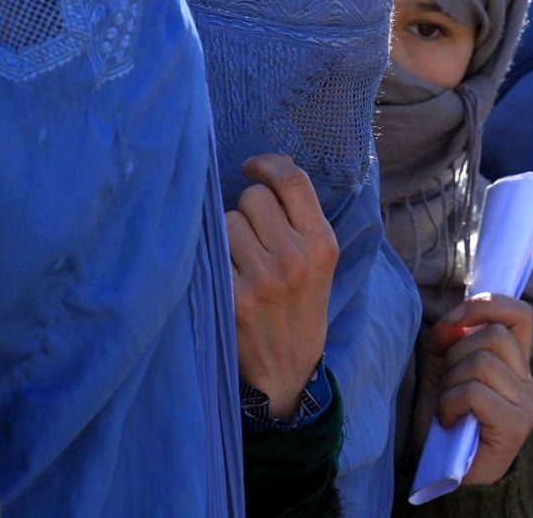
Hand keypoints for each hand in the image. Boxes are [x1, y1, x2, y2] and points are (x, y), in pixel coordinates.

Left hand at [226, 154, 338, 419]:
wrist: (287, 370)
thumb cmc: (301, 306)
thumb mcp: (319, 262)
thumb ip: (301, 217)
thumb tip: (272, 165)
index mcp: (322, 245)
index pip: (292, 181)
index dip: (267, 164)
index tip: (252, 167)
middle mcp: (295, 258)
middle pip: (252, 198)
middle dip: (248, 211)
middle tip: (254, 239)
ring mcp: (262, 279)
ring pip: (227, 221)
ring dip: (228, 235)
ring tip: (241, 262)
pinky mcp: (232, 298)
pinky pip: (210, 250)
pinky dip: (214, 257)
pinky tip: (225, 276)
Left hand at [412, 293, 532, 485]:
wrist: (442, 466)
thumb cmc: (444, 412)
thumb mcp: (441, 365)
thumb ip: (448, 336)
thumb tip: (454, 321)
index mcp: (515, 363)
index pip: (519, 314)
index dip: (488, 305)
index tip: (456, 319)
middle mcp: (528, 381)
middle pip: (495, 336)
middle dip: (456, 353)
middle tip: (448, 383)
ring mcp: (526, 404)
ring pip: (483, 363)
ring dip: (450, 382)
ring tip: (448, 405)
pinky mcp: (515, 426)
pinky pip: (475, 392)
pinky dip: (450, 403)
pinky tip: (448, 420)